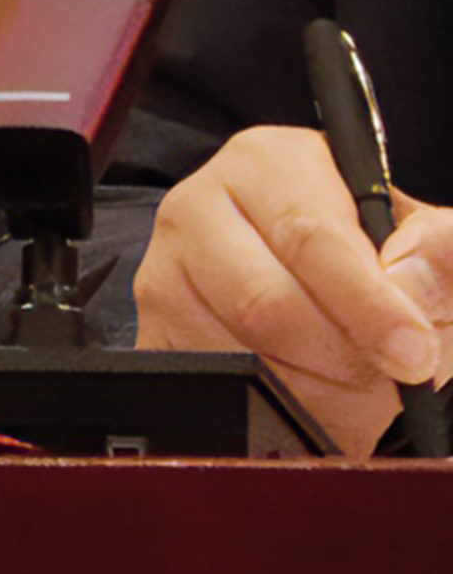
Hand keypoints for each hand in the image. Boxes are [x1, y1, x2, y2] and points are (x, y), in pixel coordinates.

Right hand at [134, 124, 452, 452]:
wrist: (335, 294)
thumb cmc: (378, 260)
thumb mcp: (429, 244)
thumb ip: (442, 247)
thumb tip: (409, 274)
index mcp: (267, 163)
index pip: (310, 237)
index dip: (367, 304)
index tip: (412, 352)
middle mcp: (198, 207)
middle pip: (264, 302)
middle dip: (341, 356)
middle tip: (390, 380)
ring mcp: (164, 272)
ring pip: (233, 353)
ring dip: (312, 392)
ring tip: (357, 392)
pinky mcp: (149, 331)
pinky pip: (206, 386)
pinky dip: (269, 410)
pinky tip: (310, 399)